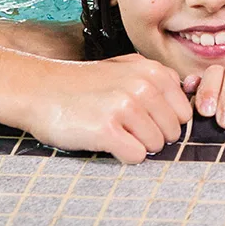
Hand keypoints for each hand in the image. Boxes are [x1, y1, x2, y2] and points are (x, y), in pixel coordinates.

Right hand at [20, 54, 192, 163]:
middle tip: (123, 126)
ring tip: (112, 130)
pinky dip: (123, 155)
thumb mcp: (126, 68)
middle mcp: (143, 86)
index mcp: (153, 72)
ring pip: (156, 146)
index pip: (184, 113)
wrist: (37, 90)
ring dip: (136, 145)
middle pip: (173, 132)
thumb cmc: (82, 85)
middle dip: (152, 135)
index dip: (164, 121)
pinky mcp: (107, 130)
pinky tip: (105, 140)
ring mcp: (126, 107)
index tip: (142, 118)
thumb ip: (157, 81)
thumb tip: (187, 103)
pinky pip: (136, 157)